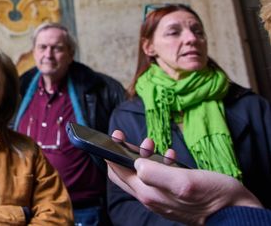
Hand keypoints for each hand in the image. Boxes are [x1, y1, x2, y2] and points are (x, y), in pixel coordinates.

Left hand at [106, 130, 260, 224]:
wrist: (237, 213)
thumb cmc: (214, 197)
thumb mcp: (184, 180)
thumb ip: (156, 172)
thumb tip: (135, 163)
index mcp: (148, 193)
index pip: (116, 171)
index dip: (111, 151)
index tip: (116, 135)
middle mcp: (151, 198)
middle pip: (125, 173)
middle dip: (126, 152)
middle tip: (134, 138)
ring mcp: (162, 199)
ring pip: (142, 174)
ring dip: (144, 156)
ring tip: (154, 145)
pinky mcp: (173, 197)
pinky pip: (158, 178)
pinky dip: (160, 164)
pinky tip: (170, 156)